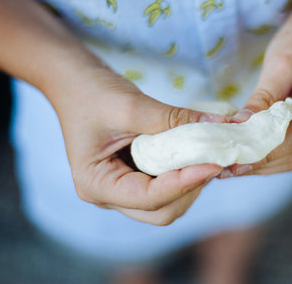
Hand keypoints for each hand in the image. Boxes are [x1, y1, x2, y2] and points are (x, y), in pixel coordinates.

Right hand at [49, 66, 223, 224]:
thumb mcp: (132, 105)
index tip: (213, 164)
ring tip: (209, 154)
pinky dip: (184, 173)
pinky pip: (165, 185)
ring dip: (190, 182)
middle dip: (190, 188)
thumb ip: (173, 119)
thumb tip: (217, 124)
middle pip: (161, 210)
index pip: (149, 198)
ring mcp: (121, 188)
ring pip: (167, 202)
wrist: (74, 80)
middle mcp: (108, 194)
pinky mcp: (134, 176)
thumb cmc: (91, 92)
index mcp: (96, 184)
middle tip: (213, 159)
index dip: (185, 183)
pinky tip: (197, 152)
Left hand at [225, 14, 291, 175]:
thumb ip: (263, 96)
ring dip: (264, 164)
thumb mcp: (280, 60)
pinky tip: (248, 159)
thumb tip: (239, 126)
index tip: (234, 158)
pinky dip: (273, 157)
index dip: (265, 150)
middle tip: (224, 168)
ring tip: (230, 167)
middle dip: (260, 161)